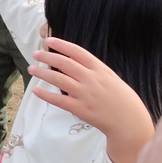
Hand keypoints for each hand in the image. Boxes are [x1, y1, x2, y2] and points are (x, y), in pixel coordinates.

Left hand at [29, 37, 153, 162]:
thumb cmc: (122, 99)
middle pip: (64, 63)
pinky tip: (36, 90)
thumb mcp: (111, 78)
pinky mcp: (80, 109)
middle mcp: (92, 79)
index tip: (49, 41)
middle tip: (35, 54)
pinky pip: (59, 100)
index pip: (77, 52)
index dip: (62, 45)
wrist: (130, 122)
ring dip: (42, 73)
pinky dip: (46, 94)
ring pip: (58, 79)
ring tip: (31, 69)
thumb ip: (94, 70)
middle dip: (47, 56)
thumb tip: (74, 62)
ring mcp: (85, 94)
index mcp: (100, 69)